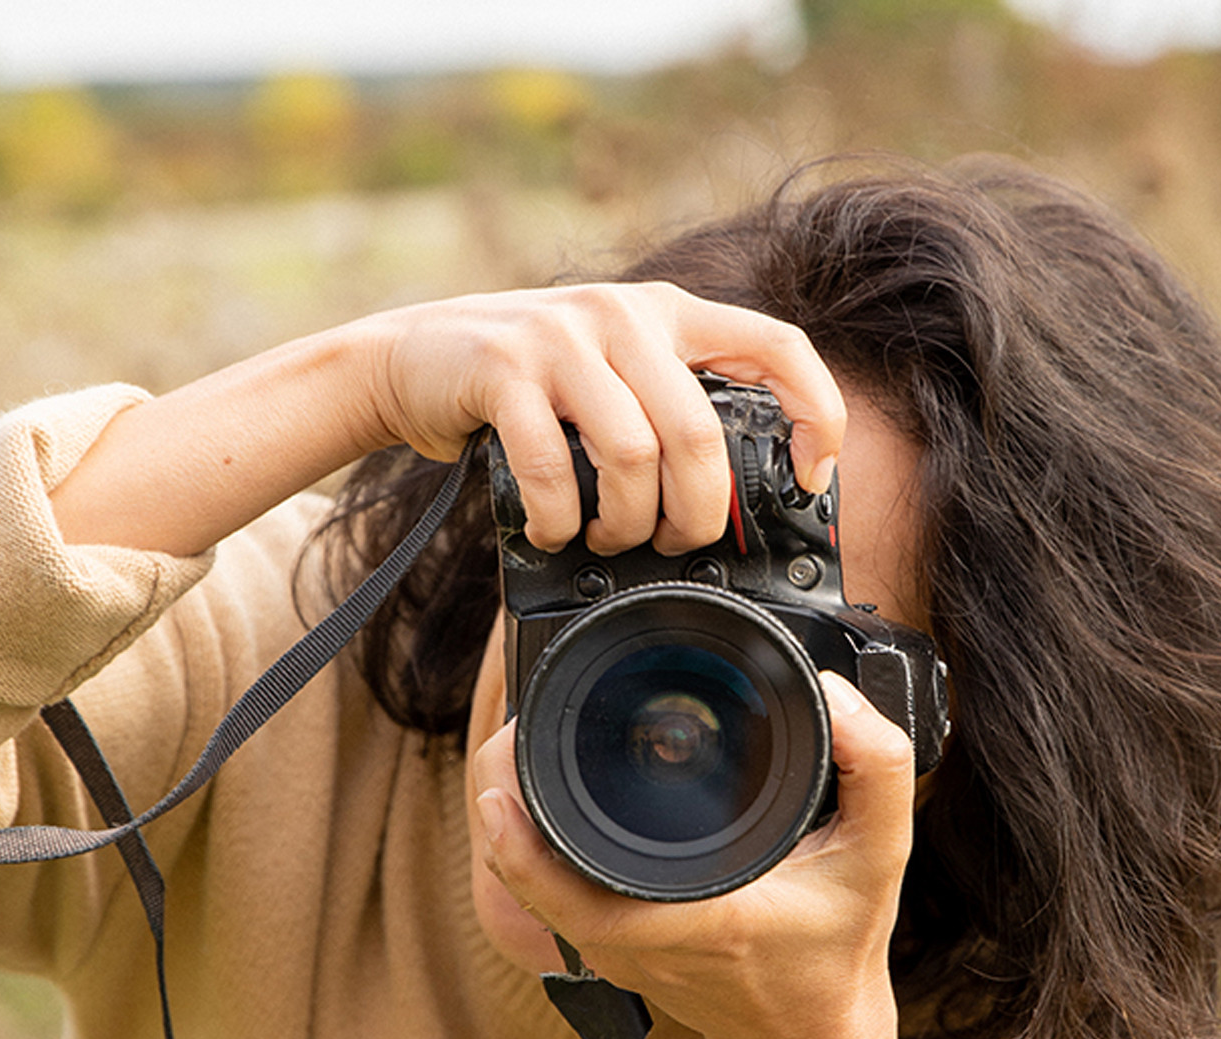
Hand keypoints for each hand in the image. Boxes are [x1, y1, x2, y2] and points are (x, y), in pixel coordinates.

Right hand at [359, 283, 845, 555]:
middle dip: (695, 514)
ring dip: (626, 523)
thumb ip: (666, 405)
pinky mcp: (503, 370)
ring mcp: (561, 337)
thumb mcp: (609, 372)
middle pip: (699, 435)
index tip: (811, 474)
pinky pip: (552, 467)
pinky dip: (559, 519)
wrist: (406, 358)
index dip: (814, 412)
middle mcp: (621, 314)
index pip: (777, 346)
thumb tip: (730, 499)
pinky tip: (553, 531)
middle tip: (673, 544)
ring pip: (633, 455)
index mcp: (666, 313)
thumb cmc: (520, 385)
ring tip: (606, 540)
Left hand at [469, 670, 912, 1038]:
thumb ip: (877, 769)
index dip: (527, 852)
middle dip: (503, 805)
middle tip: (513, 730)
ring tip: (517, 749)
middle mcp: (641, 945)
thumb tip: (833, 693)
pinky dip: (525, 849)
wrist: (809, 1033)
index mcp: (700, 921)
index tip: (501, 793)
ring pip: (526, 892)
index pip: (585, 900)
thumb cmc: (836, 946)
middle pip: (529, 884)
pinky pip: (544, 899)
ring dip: (508, 824)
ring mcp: (616, 954)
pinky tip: (532, 798)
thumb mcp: (880, 855)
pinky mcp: (608, 951)